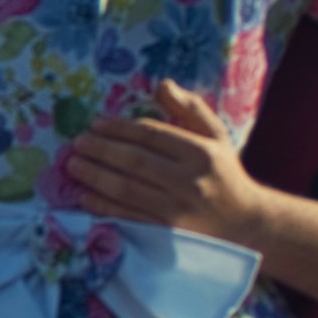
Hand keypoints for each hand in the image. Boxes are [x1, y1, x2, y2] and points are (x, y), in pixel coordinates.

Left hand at [61, 81, 264, 246]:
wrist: (244, 222)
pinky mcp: (167, 233)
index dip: (120, 129)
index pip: (151, 135)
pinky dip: (104, 207)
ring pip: (128, 189)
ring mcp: (177, 210)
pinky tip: (84, 196)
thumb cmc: (224, 172)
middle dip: (101, 150)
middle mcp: (189, 180)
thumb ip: (189, 108)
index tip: (95, 124)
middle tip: (77, 143)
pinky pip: (129, 217)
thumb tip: (161, 84)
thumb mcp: (215, 135)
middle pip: (135, 162)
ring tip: (73, 165)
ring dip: (96, 176)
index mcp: (200, 152)